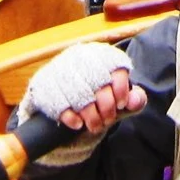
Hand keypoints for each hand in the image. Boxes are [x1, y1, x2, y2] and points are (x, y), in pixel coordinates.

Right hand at [20, 42, 147, 135]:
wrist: (66, 98)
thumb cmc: (100, 96)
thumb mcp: (119, 97)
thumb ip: (134, 99)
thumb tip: (135, 100)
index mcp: (102, 54)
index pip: (115, 67)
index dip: (120, 89)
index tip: (121, 105)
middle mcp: (80, 55)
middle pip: (97, 83)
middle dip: (106, 107)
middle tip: (108, 120)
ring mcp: (60, 68)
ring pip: (79, 95)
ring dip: (90, 116)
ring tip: (95, 126)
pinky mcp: (44, 83)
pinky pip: (58, 102)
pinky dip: (71, 117)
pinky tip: (78, 124)